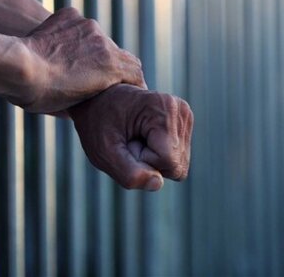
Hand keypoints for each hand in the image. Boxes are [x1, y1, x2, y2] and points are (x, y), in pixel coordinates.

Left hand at [15, 7, 145, 112]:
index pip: (135, 71)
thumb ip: (91, 97)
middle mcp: (104, 41)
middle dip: (107, 64)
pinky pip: (76, 24)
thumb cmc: (43, 95)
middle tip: (92, 76)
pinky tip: (55, 46)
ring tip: (67, 62)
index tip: (128, 88)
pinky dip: (71, 35)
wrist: (18, 68)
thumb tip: (90, 100)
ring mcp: (86, 25)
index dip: (133, 80)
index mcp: (111, 66)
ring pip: (94, 38)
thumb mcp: (73, 106)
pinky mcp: (69, 15)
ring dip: (87, 49)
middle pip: (115, 53)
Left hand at [69, 84, 192, 190]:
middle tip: (129, 141)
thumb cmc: (98, 123)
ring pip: (179, 164)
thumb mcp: (104, 151)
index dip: (144, 161)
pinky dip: (158, 155)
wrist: (98, 100)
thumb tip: (157, 183)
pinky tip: (143, 137)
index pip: (168, 161)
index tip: (126, 142)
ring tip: (134, 137)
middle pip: (177, 165)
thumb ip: (128, 173)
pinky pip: (177, 159)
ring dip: (153, 159)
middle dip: (150, 162)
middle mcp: (180, 110)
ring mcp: (184, 116)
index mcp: (164, 109)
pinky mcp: (184, 123)